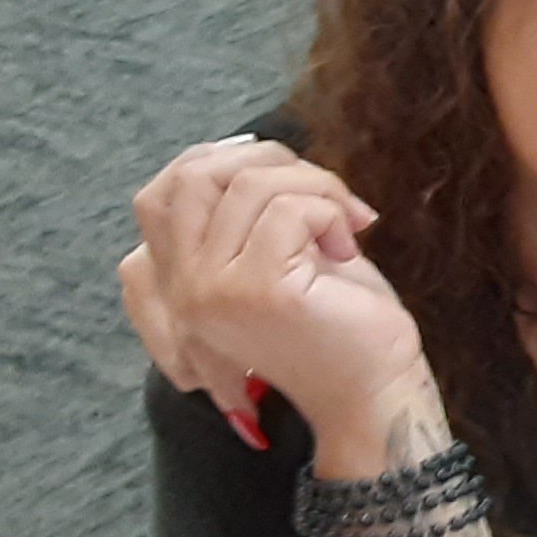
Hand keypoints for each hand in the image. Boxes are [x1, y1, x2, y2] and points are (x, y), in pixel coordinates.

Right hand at [122, 138, 421, 453]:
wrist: (373, 389)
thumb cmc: (336, 317)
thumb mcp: (277, 252)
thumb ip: (243, 210)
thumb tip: (245, 147)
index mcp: (175, 283)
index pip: (163, 192)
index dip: (223, 161)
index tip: (284, 174)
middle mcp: (180, 290)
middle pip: (194, 174)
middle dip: (270, 160)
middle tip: (324, 190)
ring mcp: (208, 292)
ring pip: (248, 184)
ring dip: (315, 186)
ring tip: (346, 223)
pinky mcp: (254, 290)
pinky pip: (287, 211)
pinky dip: (329, 212)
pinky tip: (347, 246)